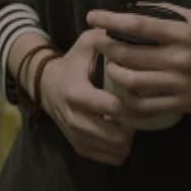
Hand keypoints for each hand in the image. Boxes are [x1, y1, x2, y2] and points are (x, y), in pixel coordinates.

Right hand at [38, 29, 133, 166]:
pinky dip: (118, 151)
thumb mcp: (85, 44)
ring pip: (112, 150)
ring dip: (128, 140)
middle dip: (133, 127)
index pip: (111, 107)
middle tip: (142, 114)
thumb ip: (106, 38)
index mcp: (76, 91)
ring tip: (133, 124)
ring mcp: (75, 134)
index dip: (132, 106)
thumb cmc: (74, 63)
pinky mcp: (78, 146)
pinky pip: (106, 159)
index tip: (143, 99)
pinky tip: (123, 136)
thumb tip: (133, 32)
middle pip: (114, 135)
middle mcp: (73, 117)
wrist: (46, 85)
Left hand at [88, 3, 190, 120]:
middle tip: (98, 42)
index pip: (137, 24)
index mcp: (182, 33)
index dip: (110, 20)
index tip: (92, 16)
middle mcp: (179, 58)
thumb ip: (168, 12)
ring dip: (114, 73)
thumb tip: (136, 7)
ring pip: (132, 81)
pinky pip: (146, 106)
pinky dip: (128, 101)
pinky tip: (122, 94)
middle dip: (106, 47)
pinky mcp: (183, 103)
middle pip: (128, 54)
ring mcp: (180, 83)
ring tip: (110, 67)